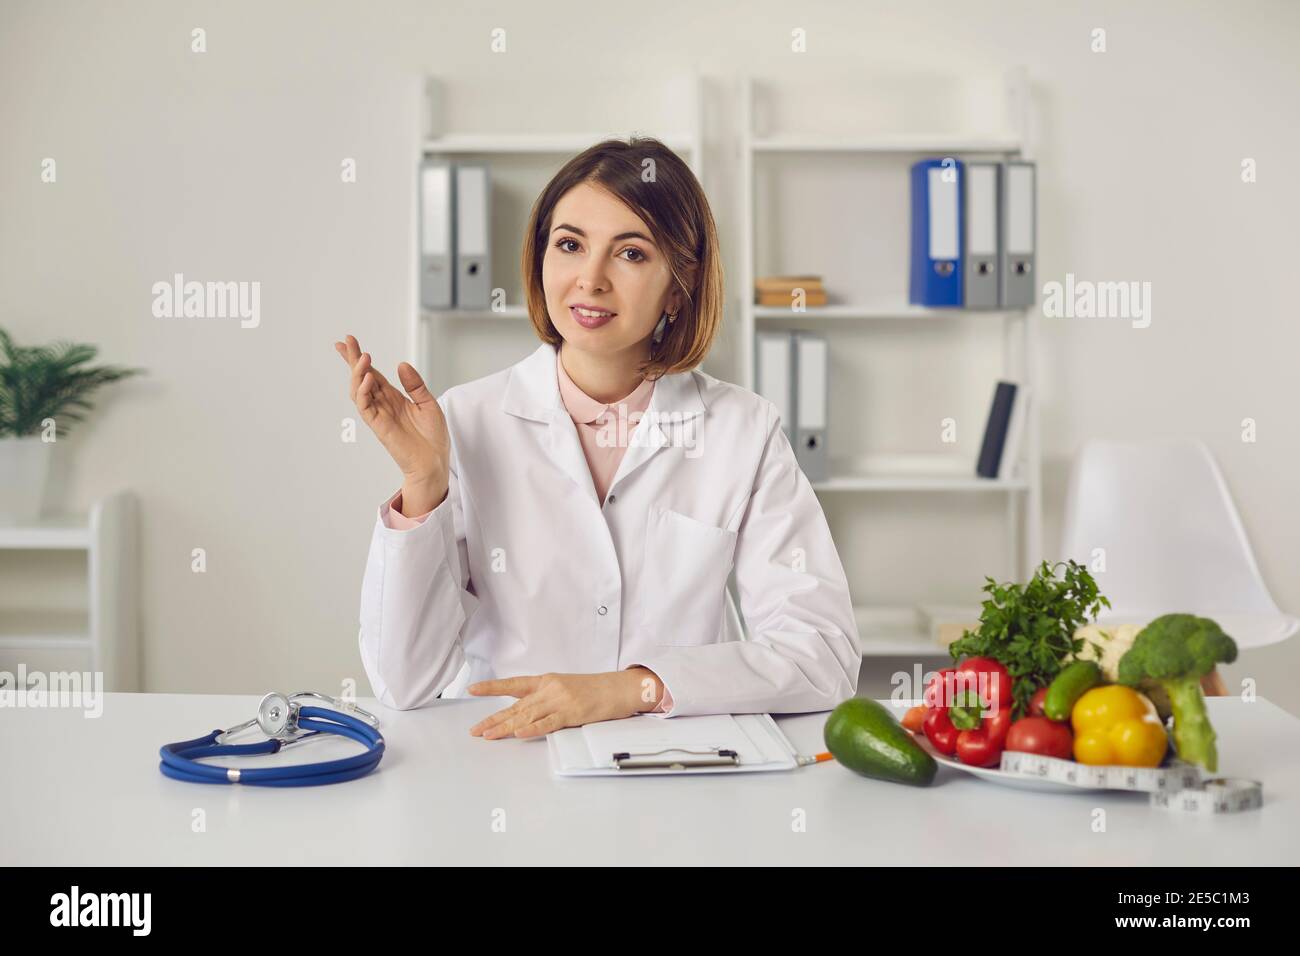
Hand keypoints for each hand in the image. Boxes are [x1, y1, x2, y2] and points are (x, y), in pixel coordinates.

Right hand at [334, 334, 449, 505]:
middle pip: (361, 378)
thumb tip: (401, 364)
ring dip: (358, 373)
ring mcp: (379, 415)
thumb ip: (415, 385)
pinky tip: (368, 379)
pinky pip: (365, 407)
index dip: (360, 358)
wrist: (434, 462)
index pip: (373, 374)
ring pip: (359, 390)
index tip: (348, 341)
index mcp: (394, 397)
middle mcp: (383, 404)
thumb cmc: (433, 436)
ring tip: (363, 357)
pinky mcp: (378, 426)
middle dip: (352, 360)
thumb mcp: (428, 403)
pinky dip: (364, 392)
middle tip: (345, 342)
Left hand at [467, 669, 664, 738]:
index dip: (492, 687)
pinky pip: (547, 723)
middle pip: (516, 706)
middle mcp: (549, 688)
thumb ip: (544, 699)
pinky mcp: (571, 713)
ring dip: (505, 727)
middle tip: (476, 730)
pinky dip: (531, 729)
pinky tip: (518, 733)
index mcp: (545, 681)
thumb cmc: (593, 690)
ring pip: (526, 715)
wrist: (617, 688)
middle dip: (493, 719)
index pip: (513, 684)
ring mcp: (560, 700)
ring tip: (488, 736)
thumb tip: (523, 713)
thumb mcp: (564, 687)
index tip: (472, 689)